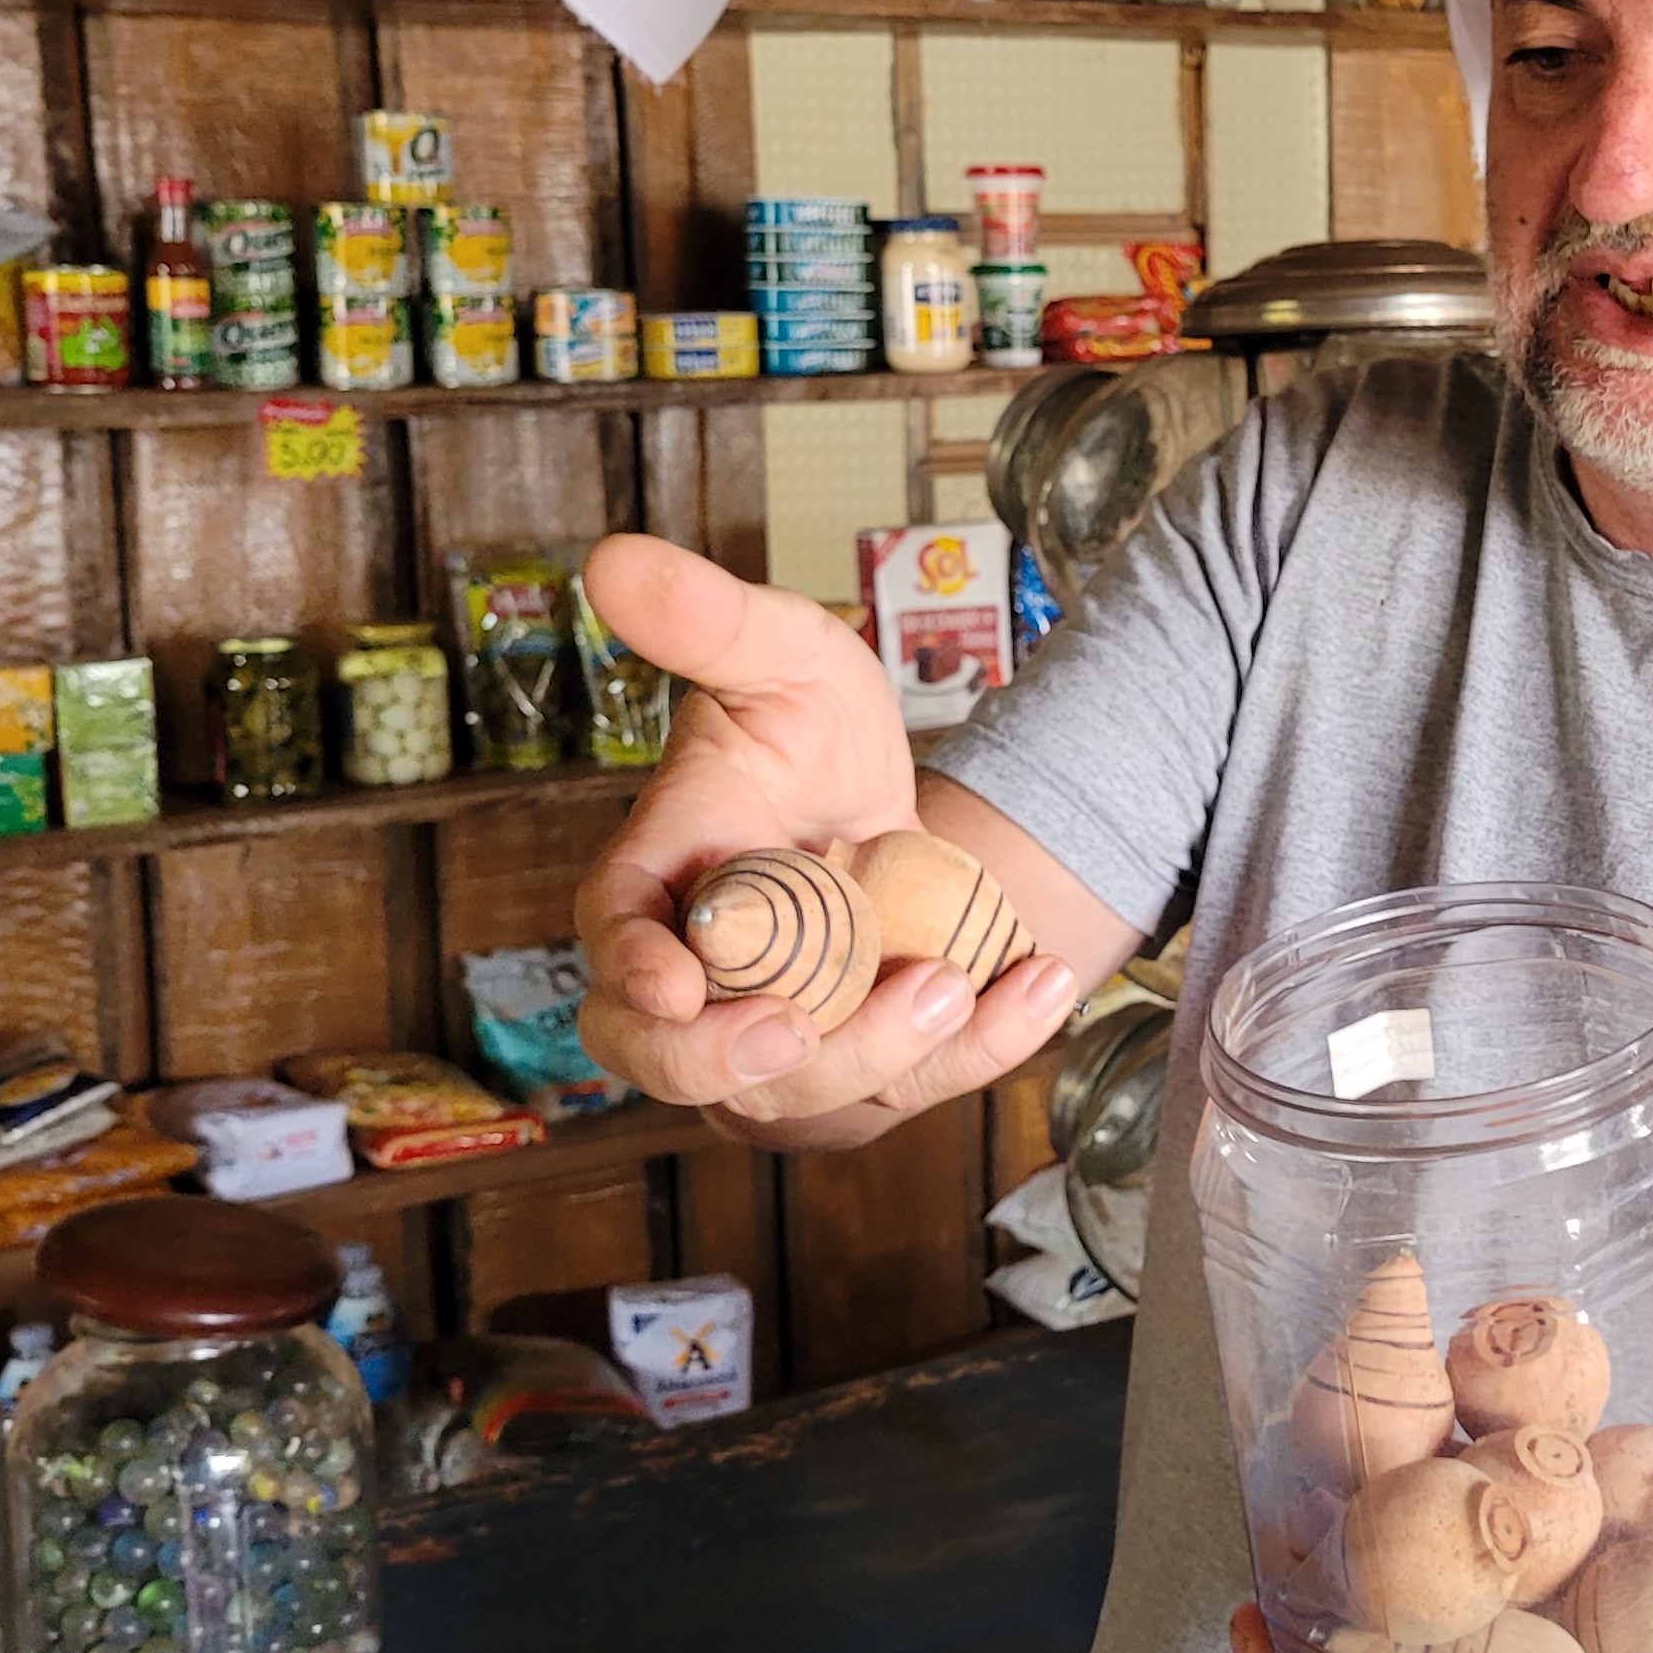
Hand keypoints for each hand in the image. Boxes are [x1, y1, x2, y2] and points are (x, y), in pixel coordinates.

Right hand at [572, 534, 1079, 1126]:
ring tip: (953, 979)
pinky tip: (1039, 981)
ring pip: (809, 1094)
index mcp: (652, 896)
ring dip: (881, 1051)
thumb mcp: (782, 658)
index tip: (673, 981)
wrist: (900, 804)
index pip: (614, 955)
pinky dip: (989, 1045)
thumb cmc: (813, 731)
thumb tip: (614, 557)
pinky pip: (923, 1086)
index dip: (632, 976)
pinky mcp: (875, 1068)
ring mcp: (788, 1038)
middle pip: (682, 1065)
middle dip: (733, 1061)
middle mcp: (705, 986)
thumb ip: (707, 620)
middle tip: (796, 1029)